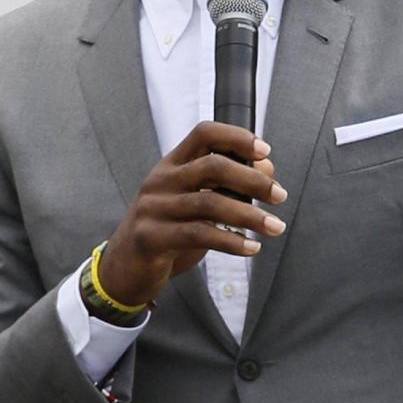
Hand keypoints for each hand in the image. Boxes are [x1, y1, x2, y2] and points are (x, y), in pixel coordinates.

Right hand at [95, 123, 287, 307]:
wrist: (123, 268)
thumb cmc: (167, 231)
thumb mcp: (195, 203)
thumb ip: (227, 185)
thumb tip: (266, 166)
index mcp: (171, 166)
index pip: (204, 134)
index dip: (237, 137)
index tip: (265, 151)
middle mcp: (160, 181)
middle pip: (212, 166)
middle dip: (252, 179)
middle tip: (279, 195)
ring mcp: (153, 208)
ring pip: (209, 203)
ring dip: (250, 215)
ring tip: (275, 226)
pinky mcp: (152, 237)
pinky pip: (199, 234)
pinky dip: (231, 241)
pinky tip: (251, 248)